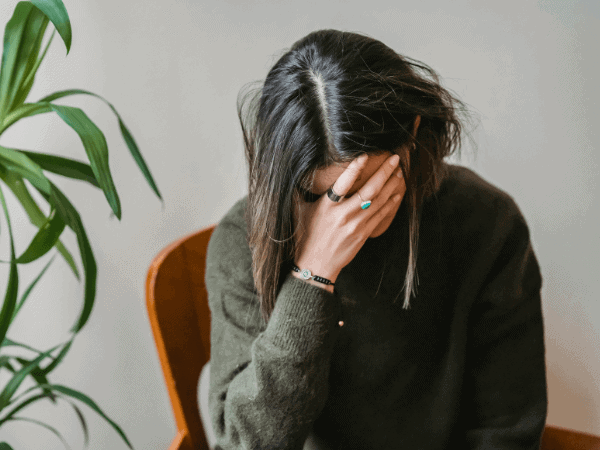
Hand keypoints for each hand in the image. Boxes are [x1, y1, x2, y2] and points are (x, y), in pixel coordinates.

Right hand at [293, 153, 405, 283]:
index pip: (342, 183)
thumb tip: (295, 172)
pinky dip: (390, 203)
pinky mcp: (363, 234)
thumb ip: (299, 192)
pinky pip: (380, 215)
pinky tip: (397, 193)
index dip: (354, 169)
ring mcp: (356, 225)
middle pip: (369, 190)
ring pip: (379, 201)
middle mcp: (343, 215)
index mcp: (327, 206)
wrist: (316, 265)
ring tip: (399, 172)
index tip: (365, 155)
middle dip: (384, 172)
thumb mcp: (298, 211)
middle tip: (395, 158)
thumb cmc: (305, 237)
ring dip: (391, 185)